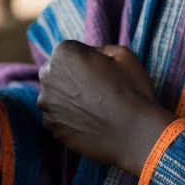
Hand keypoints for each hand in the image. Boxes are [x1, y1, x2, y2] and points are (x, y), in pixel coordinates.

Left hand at [38, 41, 172, 174]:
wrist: (137, 135)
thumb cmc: (132, 91)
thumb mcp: (122, 54)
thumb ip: (97, 49)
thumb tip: (88, 55)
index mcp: (64, 53)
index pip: (70, 52)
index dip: (87, 62)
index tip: (101, 73)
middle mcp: (48, 76)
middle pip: (57, 72)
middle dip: (71, 78)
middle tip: (96, 91)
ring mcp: (47, 103)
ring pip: (54, 96)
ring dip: (68, 99)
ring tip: (94, 110)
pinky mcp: (51, 126)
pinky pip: (56, 117)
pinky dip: (68, 119)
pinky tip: (88, 123)